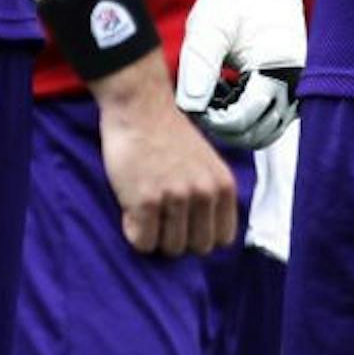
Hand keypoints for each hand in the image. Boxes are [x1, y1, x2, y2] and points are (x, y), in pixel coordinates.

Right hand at [93, 54, 239, 255]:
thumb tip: (205, 235)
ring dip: (154, 234)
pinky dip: (133, 231)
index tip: (185, 222)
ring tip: (145, 208)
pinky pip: (142, 242)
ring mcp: (176, 198)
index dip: (200, 233)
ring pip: (169, 248)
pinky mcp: (145, 201)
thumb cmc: (167, 133)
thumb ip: (210, 194)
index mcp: (223, 186)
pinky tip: (130, 208)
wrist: (138, 106)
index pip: (222, 239)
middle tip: (160, 215)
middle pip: (196, 248)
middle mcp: (204, 193)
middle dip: (177, 237)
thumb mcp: (206, 163)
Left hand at [177, 0, 305, 149]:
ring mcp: (296, 89)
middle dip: (224, 126)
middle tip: (199, 98)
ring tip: (213, 89)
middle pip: (258, 133)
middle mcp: (296, 85)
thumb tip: (190, 109)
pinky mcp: (290, 88)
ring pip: (266, 131)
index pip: (246, 119)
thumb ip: (199, 67)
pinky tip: (223, 87)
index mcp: (280, 69)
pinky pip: (269, 118)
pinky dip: (244, 115)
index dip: (214, 120)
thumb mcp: (208, 27)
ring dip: (235, 123)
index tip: (193, 103)